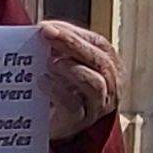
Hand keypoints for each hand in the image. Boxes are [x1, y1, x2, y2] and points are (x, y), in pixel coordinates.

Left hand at [40, 19, 121, 140]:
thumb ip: (59, 46)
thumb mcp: (64, 63)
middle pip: (100, 62)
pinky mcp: (79, 122)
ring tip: (49, 62)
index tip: (49, 26)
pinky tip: (42, 81)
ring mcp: (97, 107)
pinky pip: (73, 105)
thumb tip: (45, 28)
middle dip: (72, 44)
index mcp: (110, 67)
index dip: (76, 33)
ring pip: (94, 84)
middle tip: (46, 34)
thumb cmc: (58, 89)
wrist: (48, 126)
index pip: (100, 44)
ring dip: (70, 68)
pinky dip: (56, 90)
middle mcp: (111, 87)